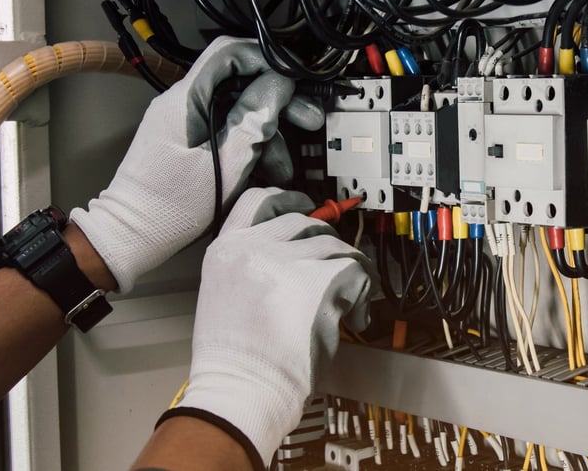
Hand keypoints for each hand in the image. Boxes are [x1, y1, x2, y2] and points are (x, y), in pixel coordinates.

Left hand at [70, 37, 322, 292]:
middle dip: (277, 100)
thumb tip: (278, 84)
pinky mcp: (190, 139)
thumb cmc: (170, 208)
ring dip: (268, 133)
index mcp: (184, 100)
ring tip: (285, 167)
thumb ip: (253, 122)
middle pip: (239, 82)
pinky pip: (228, 130)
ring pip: (238, 110)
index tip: (294, 79)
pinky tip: (268, 171)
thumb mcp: (224, 166)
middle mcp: (183, 102)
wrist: (133, 236)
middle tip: (308, 118)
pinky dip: (250, 147)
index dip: (266, 59)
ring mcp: (186, 121)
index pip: (228, 53)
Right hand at [179, 187, 371, 463]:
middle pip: (305, 222)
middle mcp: (254, 247)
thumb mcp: (225, 295)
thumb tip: (294, 259)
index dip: (287, 198)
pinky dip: (362, 292)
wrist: (242, 389)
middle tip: (337, 270)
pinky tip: (353, 316)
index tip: (306, 204)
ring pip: (334, 246)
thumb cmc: (236, 361)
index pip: (258, 200)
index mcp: (226, 250)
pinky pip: (355, 269)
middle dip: (326, 245)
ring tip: (347, 303)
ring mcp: (286, 260)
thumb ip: (254, 267)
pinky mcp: (319, 280)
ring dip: (347, 271)